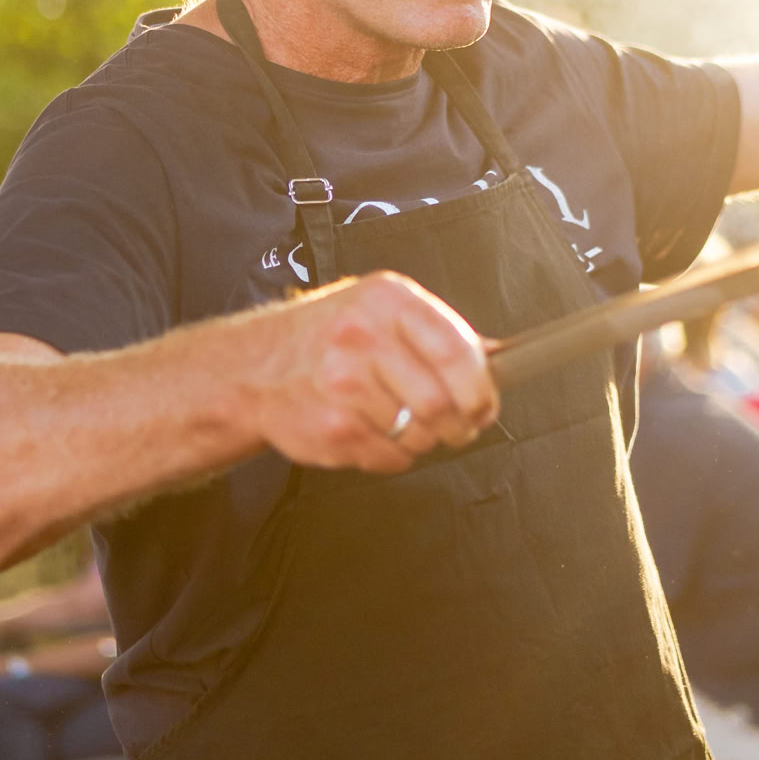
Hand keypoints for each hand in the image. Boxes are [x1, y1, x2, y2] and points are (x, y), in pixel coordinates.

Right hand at [241, 271, 499, 473]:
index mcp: (387, 301)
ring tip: (399, 421)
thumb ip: (438, 333)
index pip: (457, 350)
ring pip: (418, 436)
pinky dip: (393, 455)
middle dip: (459, 425)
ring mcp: (343, 385)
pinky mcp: (332, 429)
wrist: (257, 366)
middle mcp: (363, 337)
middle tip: (456, 426)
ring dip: (422, 440)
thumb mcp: (382, 310)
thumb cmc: (328, 334)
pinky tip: (371, 430)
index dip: (481, 388)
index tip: (486, 404)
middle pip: (441, 403)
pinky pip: (391, 458)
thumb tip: (501, 359)